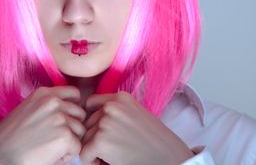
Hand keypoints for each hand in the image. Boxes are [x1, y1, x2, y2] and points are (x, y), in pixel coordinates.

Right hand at [0, 86, 86, 164]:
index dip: (72, 109)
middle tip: (53, 138)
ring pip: (80, 131)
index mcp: (43, 94)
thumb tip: (68, 110)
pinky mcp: (65, 136)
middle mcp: (53, 102)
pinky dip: (66, 156)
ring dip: (70, 142)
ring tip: (48, 148)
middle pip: (80, 113)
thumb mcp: (26, 111)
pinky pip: (77, 148)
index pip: (74, 94)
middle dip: (72, 127)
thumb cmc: (8, 140)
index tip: (64, 119)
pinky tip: (49, 156)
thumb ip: (47, 106)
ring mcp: (60, 118)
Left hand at [79, 91, 194, 164]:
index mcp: (121, 98)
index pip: (90, 104)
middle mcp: (111, 106)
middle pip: (87, 124)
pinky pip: (84, 154)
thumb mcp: (137, 116)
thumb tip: (89, 117)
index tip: (106, 133)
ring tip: (117, 155)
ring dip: (95, 150)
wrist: (171, 161)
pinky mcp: (101, 140)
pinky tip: (111, 163)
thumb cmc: (157, 144)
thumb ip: (116, 113)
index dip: (94, 121)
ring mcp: (105, 122)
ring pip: (85, 139)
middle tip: (117, 149)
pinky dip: (93, 162)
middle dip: (95, 138)